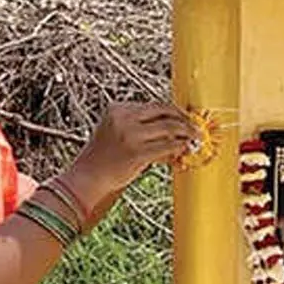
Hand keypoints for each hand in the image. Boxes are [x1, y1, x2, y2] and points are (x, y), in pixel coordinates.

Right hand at [62, 103, 196, 219]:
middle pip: (163, 111)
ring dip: (186, 132)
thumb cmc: (104, 158)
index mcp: (118, 109)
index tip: (184, 118)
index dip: (172, 111)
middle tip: (195, 126)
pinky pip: (167, 146)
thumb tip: (173, 132)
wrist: (88, 177)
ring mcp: (130, 135)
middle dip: (183, 118)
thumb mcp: (118, 134)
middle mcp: (123, 118)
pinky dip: (179, 147)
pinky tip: (184, 149)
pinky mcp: (136, 153)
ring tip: (195, 137)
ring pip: (169, 127)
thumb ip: (142, 128)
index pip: (153, 105)